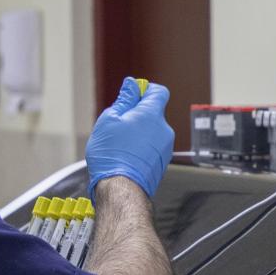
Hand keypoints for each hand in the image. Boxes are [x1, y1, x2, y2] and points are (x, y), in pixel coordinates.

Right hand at [87, 78, 172, 196]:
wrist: (121, 188)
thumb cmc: (112, 155)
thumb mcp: (110, 120)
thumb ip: (124, 100)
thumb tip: (131, 86)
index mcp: (152, 114)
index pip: (158, 92)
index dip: (145, 90)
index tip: (132, 96)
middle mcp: (164, 129)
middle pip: (153, 113)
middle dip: (137, 115)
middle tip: (118, 125)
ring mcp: (165, 147)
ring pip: (152, 131)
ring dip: (138, 133)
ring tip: (120, 144)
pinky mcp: (161, 162)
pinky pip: (152, 147)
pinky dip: (141, 147)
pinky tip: (126, 156)